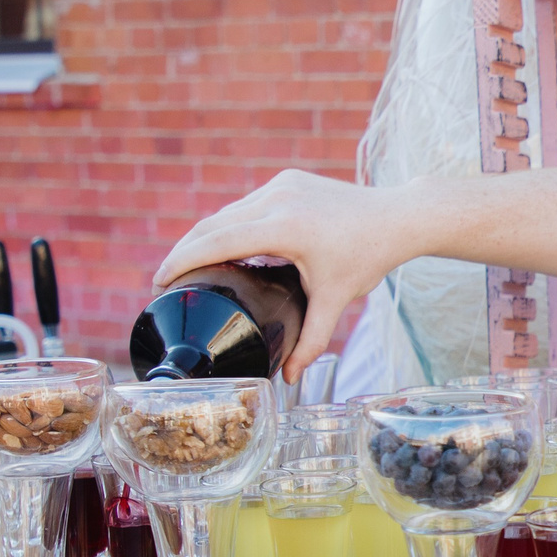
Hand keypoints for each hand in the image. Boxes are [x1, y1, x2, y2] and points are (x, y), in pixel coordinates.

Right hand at [153, 170, 412, 380]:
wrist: (397, 216)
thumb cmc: (368, 257)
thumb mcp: (335, 300)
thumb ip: (311, 340)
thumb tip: (288, 377)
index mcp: (284, 227)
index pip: (216, 241)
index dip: (182, 261)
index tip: (158, 282)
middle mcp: (277, 198)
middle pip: (212, 225)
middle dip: (184, 251)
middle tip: (166, 282)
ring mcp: (281, 185)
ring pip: (227, 211)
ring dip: (205, 236)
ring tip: (188, 266)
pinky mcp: (286, 180)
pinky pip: (247, 204)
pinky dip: (229, 224)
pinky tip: (220, 245)